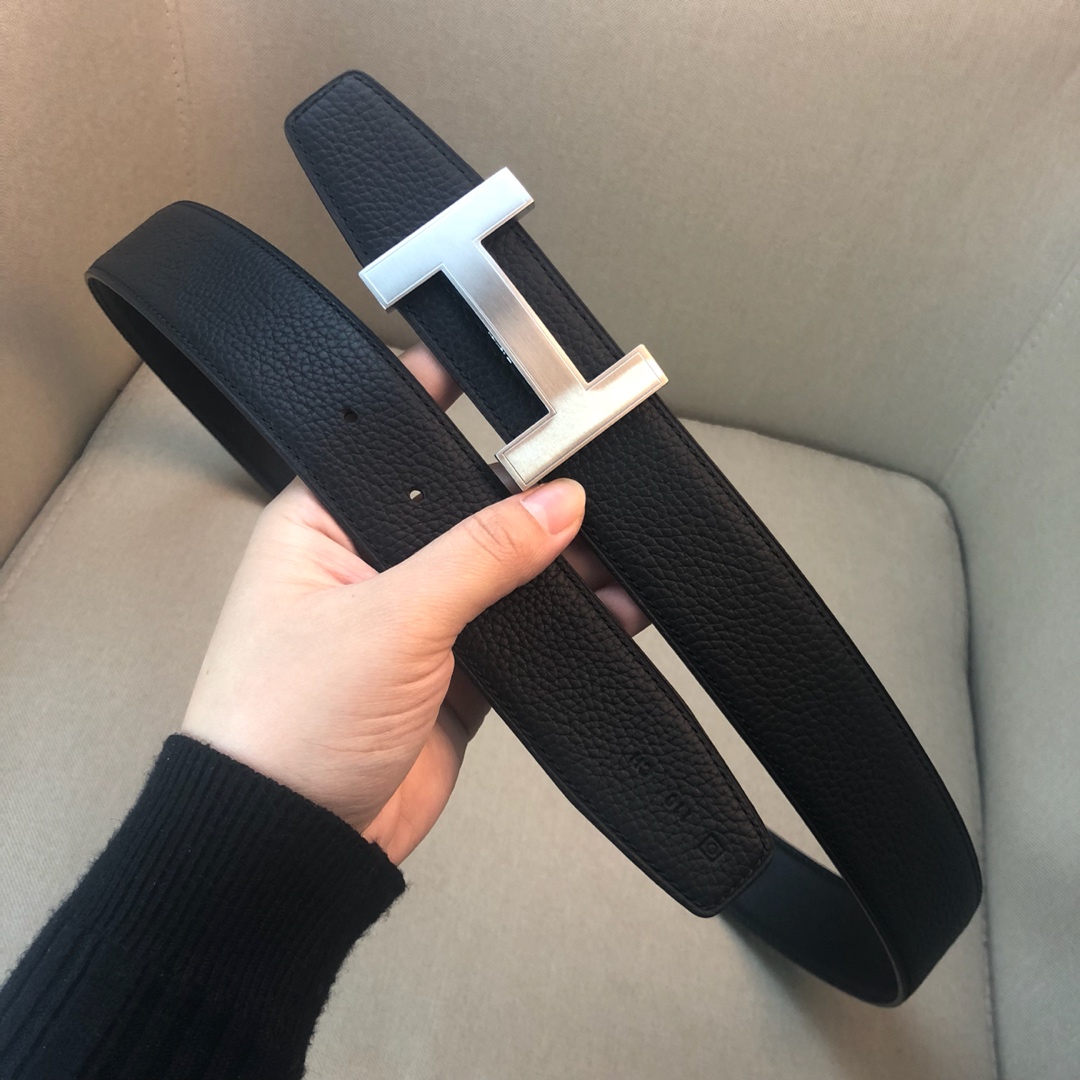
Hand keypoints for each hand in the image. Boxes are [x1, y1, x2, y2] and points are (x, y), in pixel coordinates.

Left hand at [182, 344, 645, 863]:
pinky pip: (521, 630)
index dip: (455, 409)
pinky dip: (566, 621)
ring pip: (503, 571)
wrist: (292, 845)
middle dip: (529, 496)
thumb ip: (480, 554)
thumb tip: (556, 504)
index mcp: (325, 524)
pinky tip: (608, 609)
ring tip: (617, 552)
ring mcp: (416, 619)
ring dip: (558, 564)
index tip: (519, 384)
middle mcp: (371, 561)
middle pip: (466, 507)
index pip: (397, 441)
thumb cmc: (285, 724)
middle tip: (593, 478)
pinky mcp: (453, 672)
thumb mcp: (388, 620)